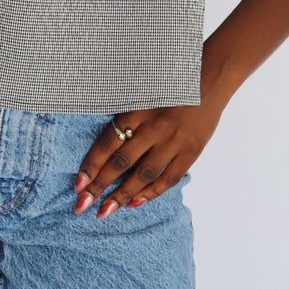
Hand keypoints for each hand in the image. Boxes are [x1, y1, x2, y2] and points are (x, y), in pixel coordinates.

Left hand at [71, 91, 226, 219]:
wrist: (210, 77)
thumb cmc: (171, 83)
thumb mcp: (141, 90)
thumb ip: (124, 114)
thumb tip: (102, 143)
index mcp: (137, 109)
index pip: (107, 143)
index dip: (91, 166)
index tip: (78, 185)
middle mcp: (154, 127)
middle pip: (121, 163)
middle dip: (99, 187)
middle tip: (82, 205)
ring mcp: (174, 141)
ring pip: (143, 175)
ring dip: (122, 196)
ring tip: (104, 211)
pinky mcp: (191, 151)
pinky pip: (169, 178)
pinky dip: (151, 193)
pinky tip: (135, 203)